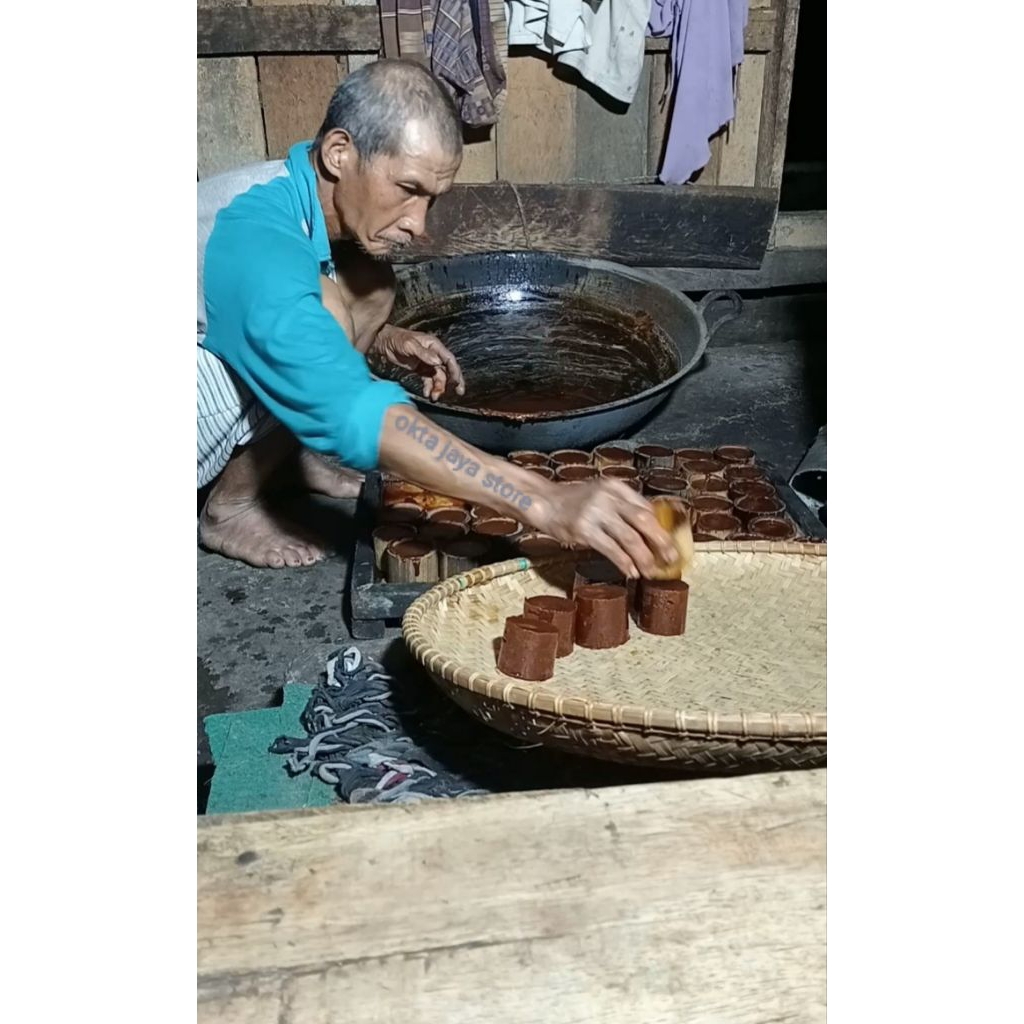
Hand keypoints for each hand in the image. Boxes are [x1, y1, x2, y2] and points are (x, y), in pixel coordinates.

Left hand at [374, 325, 465, 401]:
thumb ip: (423, 353)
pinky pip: (428, 380)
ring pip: (438, 377)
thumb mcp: (410, 344)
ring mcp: (427, 362)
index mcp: (434, 346)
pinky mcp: (421, 369)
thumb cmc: (397, 338)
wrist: (385, 342)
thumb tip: (437, 362)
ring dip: (439, 387)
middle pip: (447, 369)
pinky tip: (427, 394)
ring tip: (435, 397)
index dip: (454, 370)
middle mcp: (434, 354)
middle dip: (454, 381)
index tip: (456, 381)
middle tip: (459, 392)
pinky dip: (429, 388)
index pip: (449, 359)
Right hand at [529, 481, 679, 579]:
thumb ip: (622, 507)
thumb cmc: (574, 502)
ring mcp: (595, 512)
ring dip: (644, 557)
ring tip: (652, 571)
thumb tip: (651, 531)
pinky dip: (624, 562)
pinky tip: (631, 572)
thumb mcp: (601, 495)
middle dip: (661, 541)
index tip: (671, 543)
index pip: (645, 507)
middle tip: (672, 559)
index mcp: (616, 487)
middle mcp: (607, 496)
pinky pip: (610, 549)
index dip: (661, 527)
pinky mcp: (583, 529)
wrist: (544, 503)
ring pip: (629, 538)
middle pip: (643, 520)